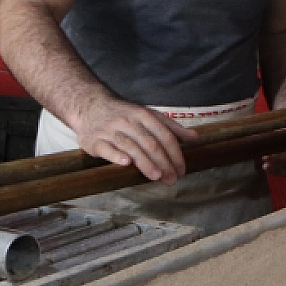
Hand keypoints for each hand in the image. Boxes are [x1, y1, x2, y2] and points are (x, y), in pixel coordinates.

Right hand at [75, 98, 197, 184]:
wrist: (90, 106)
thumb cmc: (125, 115)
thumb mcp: (149, 116)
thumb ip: (172, 128)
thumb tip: (195, 138)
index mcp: (144, 115)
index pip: (164, 135)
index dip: (175, 153)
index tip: (182, 169)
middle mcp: (128, 121)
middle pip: (149, 142)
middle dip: (163, 162)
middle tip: (172, 178)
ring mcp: (110, 130)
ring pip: (130, 146)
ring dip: (145, 162)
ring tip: (157, 176)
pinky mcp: (94, 140)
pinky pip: (107, 149)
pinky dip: (116, 156)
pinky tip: (126, 164)